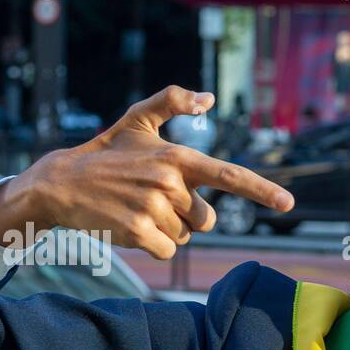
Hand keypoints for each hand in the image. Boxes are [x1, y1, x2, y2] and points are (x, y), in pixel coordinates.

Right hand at [0, 86, 293, 259]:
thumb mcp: (137, 121)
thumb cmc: (107, 154)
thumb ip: (171, 102)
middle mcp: (170, 181)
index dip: (262, 190)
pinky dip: (153, 245)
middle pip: (207, 219)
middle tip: (152, 199)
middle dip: (186, 216)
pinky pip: (168, 251)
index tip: (289, 203)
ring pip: (185, 236)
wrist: (61, 183)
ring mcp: (154, 207)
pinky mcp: (139, 231)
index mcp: (178, 157)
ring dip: (166, 229)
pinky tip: (131, 226)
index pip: (229, 175)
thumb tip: (207, 98)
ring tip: (137, 209)